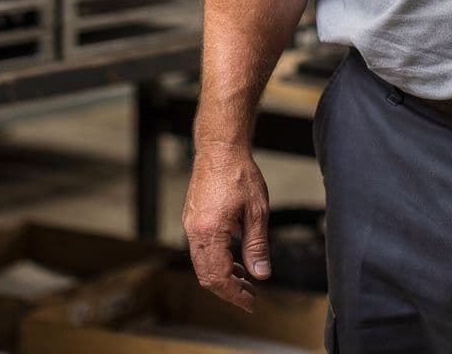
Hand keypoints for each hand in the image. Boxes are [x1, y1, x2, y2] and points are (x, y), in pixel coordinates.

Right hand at [183, 141, 272, 310]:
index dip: (235, 294)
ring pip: (202, 264)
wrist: (220, 148)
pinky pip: (201, 249)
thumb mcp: (257, 212)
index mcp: (209, 232)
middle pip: (206, 275)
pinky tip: (234, 258)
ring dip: (222, 275)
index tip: (250, 302)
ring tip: (245, 278)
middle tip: (250, 295)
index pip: (219, 276)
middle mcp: (194, 231)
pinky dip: (216, 260)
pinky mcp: (192, 219)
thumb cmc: (238, 173)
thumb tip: (260, 274)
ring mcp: (190, 225)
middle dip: (228, 289)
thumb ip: (257, 246)